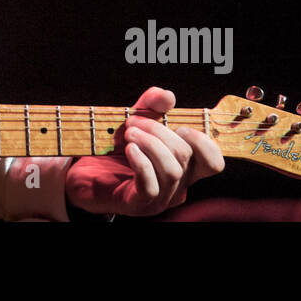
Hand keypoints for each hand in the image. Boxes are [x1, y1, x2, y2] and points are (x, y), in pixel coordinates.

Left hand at [65, 86, 223, 216]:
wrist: (86, 175)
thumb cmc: (116, 150)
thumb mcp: (135, 121)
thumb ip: (151, 105)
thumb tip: (167, 96)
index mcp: (184, 168)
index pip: (214, 163)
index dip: (203, 142)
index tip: (178, 126)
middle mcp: (177, 186)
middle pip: (186, 156)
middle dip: (159, 131)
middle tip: (133, 121)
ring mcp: (160, 198)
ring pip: (171, 171)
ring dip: (150, 144)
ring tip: (129, 133)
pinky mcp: (139, 204)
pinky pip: (151, 186)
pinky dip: (141, 163)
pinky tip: (129, 149)